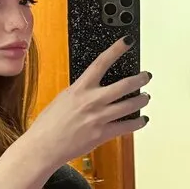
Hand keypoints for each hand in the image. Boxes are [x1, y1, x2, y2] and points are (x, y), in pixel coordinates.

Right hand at [25, 36, 150, 168]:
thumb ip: (81, 92)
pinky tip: (142, 120)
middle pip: (124, 85)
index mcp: (80, 88)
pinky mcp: (102, 134)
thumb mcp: (64, 98)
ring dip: (141, 100)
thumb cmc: (49, 125)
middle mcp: (92, 101)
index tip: (127, 42)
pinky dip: (138, 123)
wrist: (44, 146)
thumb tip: (95, 87)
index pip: (101, 62)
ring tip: (145, 97)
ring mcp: (99, 118)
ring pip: (130, 105)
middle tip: (146, 76)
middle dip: (139, 79)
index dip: (116, 49)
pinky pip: (127, 126)